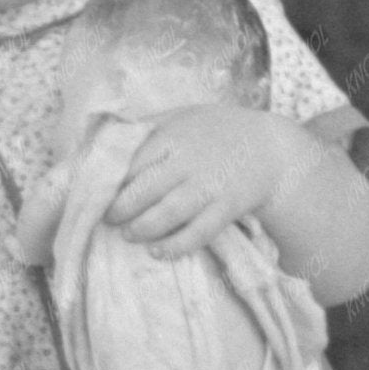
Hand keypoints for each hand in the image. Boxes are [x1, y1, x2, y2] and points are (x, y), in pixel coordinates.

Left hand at [102, 105, 293, 256]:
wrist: (269, 147)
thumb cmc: (214, 131)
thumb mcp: (181, 117)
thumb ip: (147, 128)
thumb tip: (102, 144)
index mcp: (174, 135)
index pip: (132, 162)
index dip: (111, 184)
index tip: (98, 195)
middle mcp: (191, 161)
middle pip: (145, 190)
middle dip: (121, 209)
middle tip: (110, 219)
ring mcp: (210, 186)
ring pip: (169, 213)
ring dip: (143, 229)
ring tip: (128, 235)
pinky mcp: (227, 208)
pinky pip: (199, 233)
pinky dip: (176, 246)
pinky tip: (158, 252)